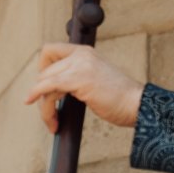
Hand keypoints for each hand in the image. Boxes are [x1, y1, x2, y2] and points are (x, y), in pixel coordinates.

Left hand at [23, 44, 143, 132]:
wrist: (136, 104)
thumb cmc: (119, 99)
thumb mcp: (95, 80)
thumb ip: (76, 77)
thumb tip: (50, 91)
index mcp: (85, 52)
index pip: (50, 50)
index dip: (42, 68)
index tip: (43, 86)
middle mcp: (81, 54)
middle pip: (45, 71)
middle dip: (42, 95)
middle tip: (51, 114)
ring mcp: (79, 65)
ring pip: (44, 82)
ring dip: (44, 106)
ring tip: (52, 122)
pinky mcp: (78, 79)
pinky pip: (47, 86)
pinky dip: (37, 97)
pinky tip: (38, 108)